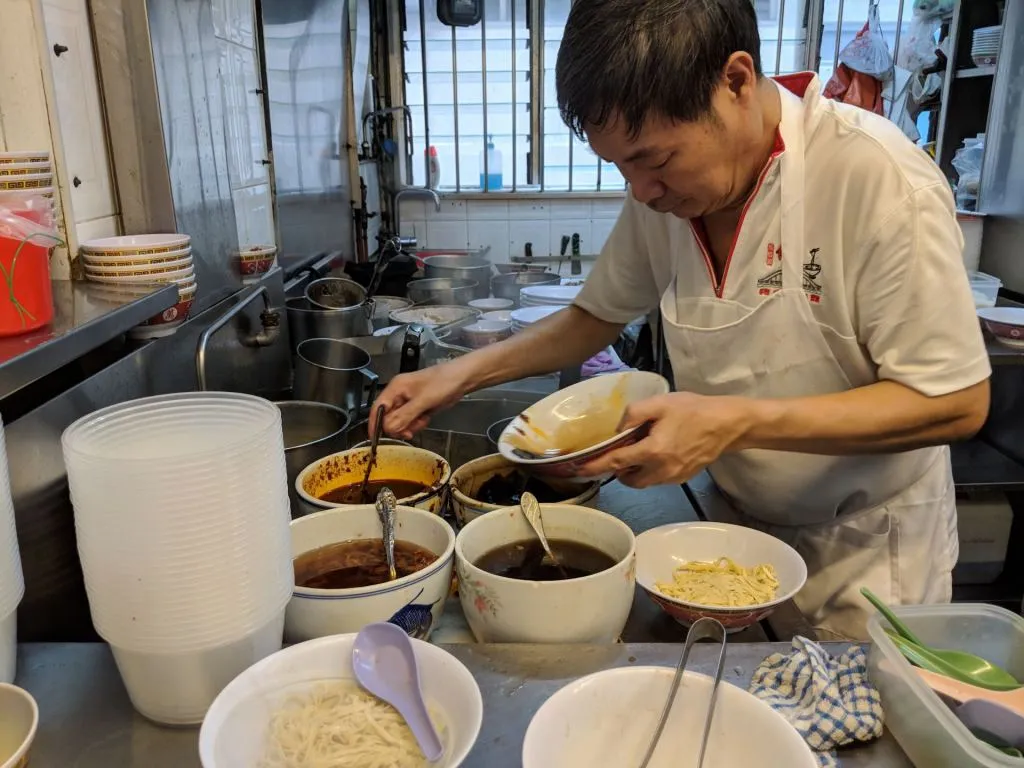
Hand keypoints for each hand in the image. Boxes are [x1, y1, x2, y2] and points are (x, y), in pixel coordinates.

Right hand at [370, 362, 470, 439]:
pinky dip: (417, 423)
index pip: (377, 408)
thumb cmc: (443, 383)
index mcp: (396, 388)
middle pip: (388, 417)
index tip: (376, 438)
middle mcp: (400, 395)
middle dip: (398, 426)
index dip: (375, 423)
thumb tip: (388, 428)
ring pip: (400, 421)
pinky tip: (426, 418)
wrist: (462, 379)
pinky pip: (411, 421)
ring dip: (410, 425)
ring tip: (422, 420)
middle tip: (409, 431)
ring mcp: (409, 402)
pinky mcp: (419, 407)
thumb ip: (404, 416)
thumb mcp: (423, 401)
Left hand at [577, 392, 753, 487]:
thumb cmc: (693, 410)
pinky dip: (650, 471)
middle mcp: (661, 470)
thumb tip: (617, 429)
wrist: (727, 424)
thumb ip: (634, 414)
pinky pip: (658, 479)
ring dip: (634, 472)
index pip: (616, 463)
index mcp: (652, 451)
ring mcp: (673, 477)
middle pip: (629, 479)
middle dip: (618, 471)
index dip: (595, 466)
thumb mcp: (660, 403)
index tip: (579, 469)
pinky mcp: (683, 478)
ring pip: (644, 482)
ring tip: (637, 451)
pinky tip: (656, 453)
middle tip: (616, 454)